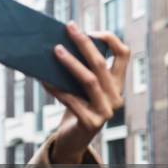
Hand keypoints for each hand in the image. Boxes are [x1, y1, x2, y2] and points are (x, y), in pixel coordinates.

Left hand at [43, 22, 129, 163]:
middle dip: (84, 43)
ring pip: (88, 80)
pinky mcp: (91, 123)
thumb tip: (59, 44)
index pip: (123, 55)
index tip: (89, 30)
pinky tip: (44, 79)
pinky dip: (56, 88)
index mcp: (117, 84)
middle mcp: (116, 96)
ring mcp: (105, 111)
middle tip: (69, 27)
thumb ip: (80, 70)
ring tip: (56, 50)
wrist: (73, 140)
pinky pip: (70, 100)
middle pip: (101, 64)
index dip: (109, 40)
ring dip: (71, 63)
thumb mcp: (81, 88)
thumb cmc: (75, 107)